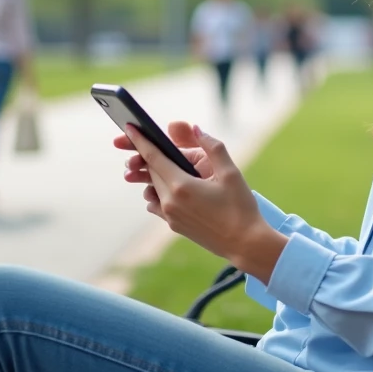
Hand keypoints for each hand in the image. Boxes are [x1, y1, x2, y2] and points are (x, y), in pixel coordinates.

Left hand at [113, 121, 286, 282]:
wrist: (244, 243)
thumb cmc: (240, 207)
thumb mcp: (231, 173)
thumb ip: (213, 147)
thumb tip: (196, 129)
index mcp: (182, 185)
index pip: (153, 157)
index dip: (139, 141)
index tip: (128, 128)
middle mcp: (170, 201)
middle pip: (152, 171)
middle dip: (149, 155)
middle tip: (149, 141)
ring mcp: (170, 216)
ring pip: (154, 187)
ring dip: (157, 175)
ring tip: (169, 166)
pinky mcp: (173, 225)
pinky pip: (158, 203)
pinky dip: (161, 192)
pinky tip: (176, 189)